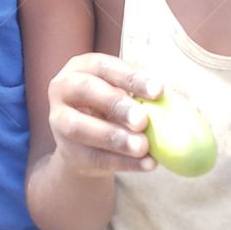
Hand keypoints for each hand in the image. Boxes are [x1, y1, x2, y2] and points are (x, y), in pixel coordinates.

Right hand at [48, 53, 161, 176]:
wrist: (85, 144)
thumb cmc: (109, 108)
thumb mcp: (120, 93)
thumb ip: (139, 94)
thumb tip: (171, 99)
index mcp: (81, 67)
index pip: (104, 66)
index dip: (130, 77)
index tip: (158, 91)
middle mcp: (63, 88)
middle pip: (86, 90)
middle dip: (116, 104)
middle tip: (142, 120)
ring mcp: (59, 120)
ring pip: (81, 127)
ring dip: (115, 137)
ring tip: (143, 146)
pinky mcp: (67, 150)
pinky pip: (94, 157)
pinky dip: (123, 162)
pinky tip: (147, 163)